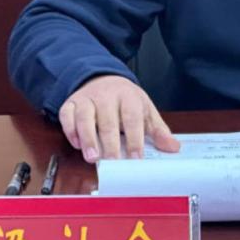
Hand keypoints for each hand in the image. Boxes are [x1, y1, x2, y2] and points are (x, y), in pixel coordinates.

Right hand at [58, 75, 179, 160]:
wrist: (103, 78)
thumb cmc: (126, 100)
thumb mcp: (145, 110)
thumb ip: (158, 130)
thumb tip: (173, 147)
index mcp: (129, 96)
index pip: (132, 118)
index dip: (135, 138)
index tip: (136, 158)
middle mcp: (106, 95)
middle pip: (108, 120)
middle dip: (110, 142)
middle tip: (113, 162)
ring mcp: (87, 98)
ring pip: (85, 117)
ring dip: (88, 138)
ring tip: (93, 157)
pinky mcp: (71, 103)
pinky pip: (67, 115)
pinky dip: (70, 130)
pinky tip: (77, 144)